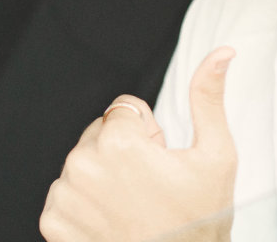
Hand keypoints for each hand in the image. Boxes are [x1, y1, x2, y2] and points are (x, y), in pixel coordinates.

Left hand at [40, 47, 237, 241]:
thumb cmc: (201, 222)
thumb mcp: (216, 156)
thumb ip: (208, 97)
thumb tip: (222, 53)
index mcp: (119, 143)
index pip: (124, 108)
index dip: (148, 134)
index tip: (161, 160)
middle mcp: (84, 165)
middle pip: (101, 133)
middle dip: (122, 152)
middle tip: (150, 187)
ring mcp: (65, 196)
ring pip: (83, 163)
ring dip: (103, 177)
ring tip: (133, 207)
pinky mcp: (53, 222)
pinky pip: (64, 195)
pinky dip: (84, 206)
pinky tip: (112, 222)